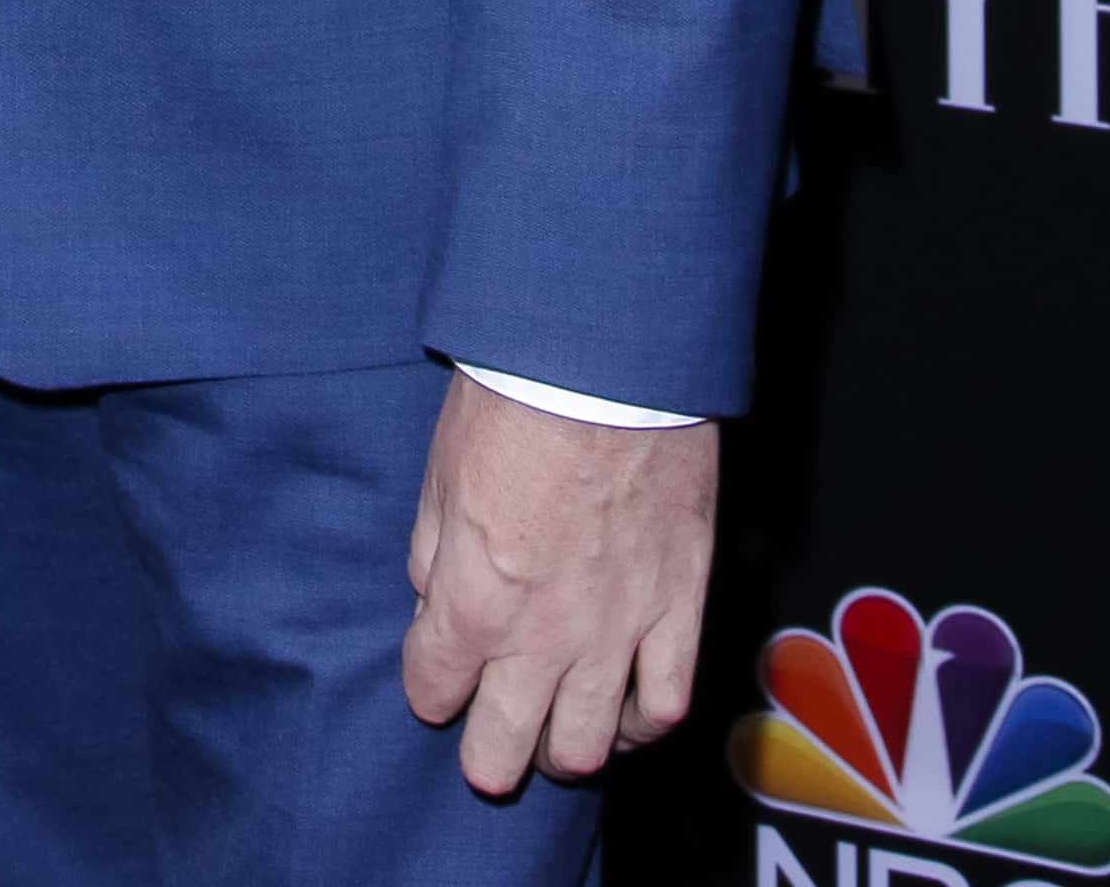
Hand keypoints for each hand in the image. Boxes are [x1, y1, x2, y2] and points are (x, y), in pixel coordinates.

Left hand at [402, 375, 717, 795]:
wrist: (610, 356)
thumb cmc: (516, 397)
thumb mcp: (441, 469)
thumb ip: (432, 552)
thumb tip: (433, 601)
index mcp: (473, 598)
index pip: (433, 691)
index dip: (429, 682)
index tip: (436, 665)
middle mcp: (542, 635)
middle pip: (503, 753)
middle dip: (486, 749)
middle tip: (490, 726)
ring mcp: (617, 628)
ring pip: (587, 749)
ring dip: (562, 747)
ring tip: (557, 725)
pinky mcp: (679, 605)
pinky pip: (666, 703)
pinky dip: (643, 719)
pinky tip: (626, 707)